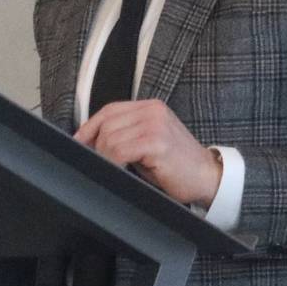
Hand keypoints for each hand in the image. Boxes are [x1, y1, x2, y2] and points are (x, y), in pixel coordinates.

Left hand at [74, 99, 222, 207]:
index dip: (90, 126)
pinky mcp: (156, 142)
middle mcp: (153, 111)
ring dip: (106, 157)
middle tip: (101, 163)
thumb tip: (92, 140)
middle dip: (97, 146)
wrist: (207, 178)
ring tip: (116, 168)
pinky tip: (121, 170)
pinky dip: (114, 162)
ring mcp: (155, 124)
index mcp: (150, 107)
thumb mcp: (149, 142)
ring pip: (110, 138)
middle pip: (107, 124)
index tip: (79, 142)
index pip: (110, 110)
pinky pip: (120, 150)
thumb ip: (127, 133)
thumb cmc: (176, 165)